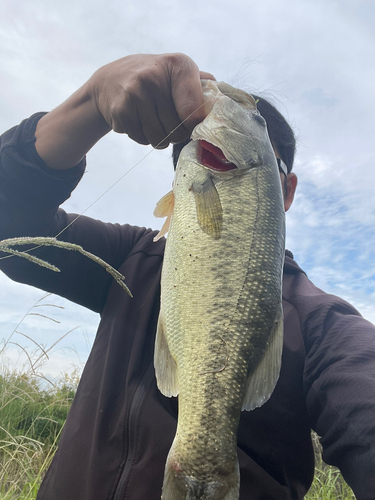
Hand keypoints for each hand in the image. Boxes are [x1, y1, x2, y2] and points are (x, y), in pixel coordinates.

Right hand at [88, 53, 214, 147]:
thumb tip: (222, 101)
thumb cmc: (152, 79)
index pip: (195, 113)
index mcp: (178, 64)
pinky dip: (142, 137)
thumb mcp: (176, 71)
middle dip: (176, 134)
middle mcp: (155, 77)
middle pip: (178, 131)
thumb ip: (199, 84)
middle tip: (168, 122)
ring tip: (153, 122)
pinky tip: (137, 121)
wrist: (108, 81)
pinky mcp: (121, 110)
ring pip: (159, 139)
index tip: (190, 122)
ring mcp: (136, 94)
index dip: (194, 125)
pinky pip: (142, 139)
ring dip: (159, 138)